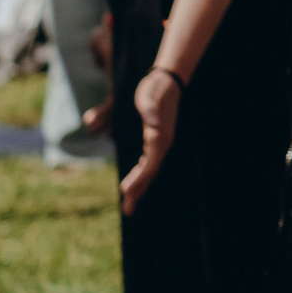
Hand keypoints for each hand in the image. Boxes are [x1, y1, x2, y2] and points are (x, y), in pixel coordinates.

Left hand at [119, 69, 180, 213]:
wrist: (164, 81)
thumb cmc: (155, 89)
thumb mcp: (150, 97)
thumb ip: (151, 110)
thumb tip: (152, 124)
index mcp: (161, 136)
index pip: (150, 164)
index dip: (139, 179)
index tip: (126, 192)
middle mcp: (162, 143)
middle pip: (150, 173)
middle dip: (139, 191)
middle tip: (127, 211)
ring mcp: (160, 144)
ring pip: (149, 171)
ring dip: (139, 187)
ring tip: (128, 204)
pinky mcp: (155, 141)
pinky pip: (147, 164)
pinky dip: (139, 176)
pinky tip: (131, 184)